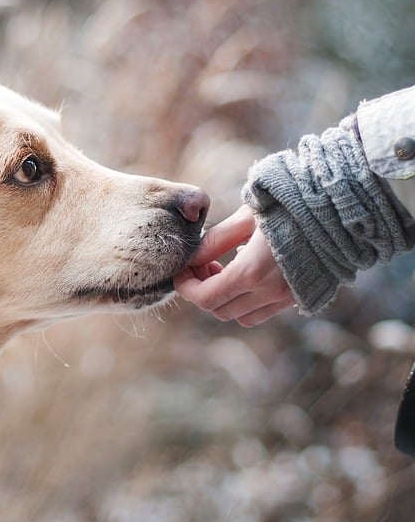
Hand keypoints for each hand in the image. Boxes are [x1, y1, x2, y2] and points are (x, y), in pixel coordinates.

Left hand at [173, 205, 295, 326]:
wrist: (341, 209)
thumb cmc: (290, 204)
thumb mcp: (247, 216)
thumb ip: (216, 240)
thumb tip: (192, 257)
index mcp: (252, 272)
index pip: (205, 298)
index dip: (186, 287)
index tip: (181, 271)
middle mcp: (270, 292)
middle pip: (219, 310)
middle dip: (203, 291)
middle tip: (203, 264)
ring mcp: (287, 298)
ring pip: (241, 316)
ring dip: (225, 299)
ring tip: (223, 269)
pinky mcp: (300, 297)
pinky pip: (263, 312)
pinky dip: (247, 301)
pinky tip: (248, 272)